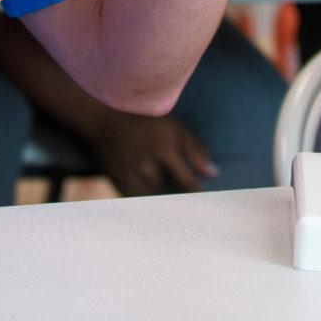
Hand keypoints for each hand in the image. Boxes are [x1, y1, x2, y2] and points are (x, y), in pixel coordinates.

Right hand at [88, 111, 218, 195]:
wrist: (106, 120)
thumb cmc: (148, 124)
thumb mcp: (175, 129)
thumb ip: (195, 150)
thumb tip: (214, 174)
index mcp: (164, 147)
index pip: (186, 181)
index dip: (196, 193)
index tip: (203, 199)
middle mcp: (147, 161)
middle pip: (169, 190)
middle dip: (177, 193)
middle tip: (187, 200)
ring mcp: (130, 172)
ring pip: (153, 195)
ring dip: (161, 195)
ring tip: (166, 192)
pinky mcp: (117, 180)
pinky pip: (136, 198)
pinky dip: (145, 199)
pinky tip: (149, 194)